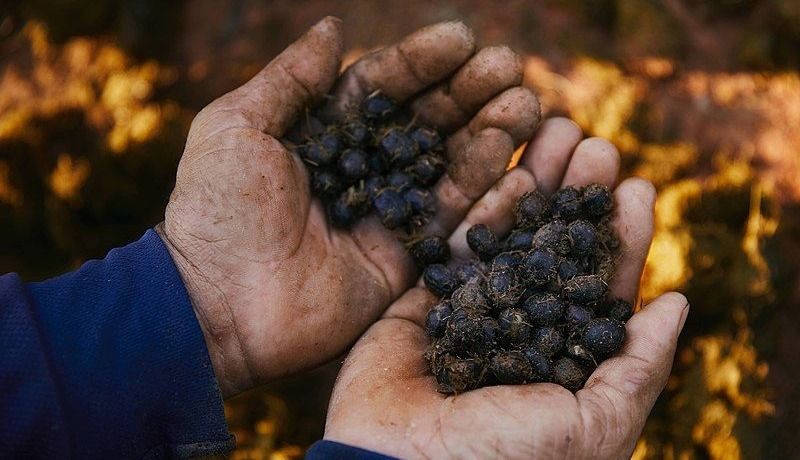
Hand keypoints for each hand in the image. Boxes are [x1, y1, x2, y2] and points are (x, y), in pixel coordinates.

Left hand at [157, 17, 540, 396]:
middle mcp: (362, 173)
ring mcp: (386, 218)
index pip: (384, 88)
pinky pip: (452, 225)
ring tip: (523, 106)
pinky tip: (515, 164)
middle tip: (509, 68)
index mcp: (325, 136)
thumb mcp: (237, 127)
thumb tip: (332, 27)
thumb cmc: (217, 210)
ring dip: (489, 136)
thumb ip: (291, 79)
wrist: (216, 306)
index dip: (423, 62)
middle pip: (426, 124)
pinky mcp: (402, 264)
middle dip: (468, 93)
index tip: (463, 37)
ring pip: (448, 169)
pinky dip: (486, 196)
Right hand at [323, 122, 690, 458]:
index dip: (622, 238)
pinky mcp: (421, 302)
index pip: (602, 289)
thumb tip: (678, 303)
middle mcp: (519, 331)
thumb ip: (637, 365)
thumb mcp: (596, 424)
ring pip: (508, 238)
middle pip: (555, 251)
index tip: (636, 189)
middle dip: (578, 199)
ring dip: (534, 186)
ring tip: (557, 135)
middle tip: (598, 148)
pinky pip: (454, 247)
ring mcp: (470, 314)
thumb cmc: (506, 459)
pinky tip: (509, 171)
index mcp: (565, 362)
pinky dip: (479, 209)